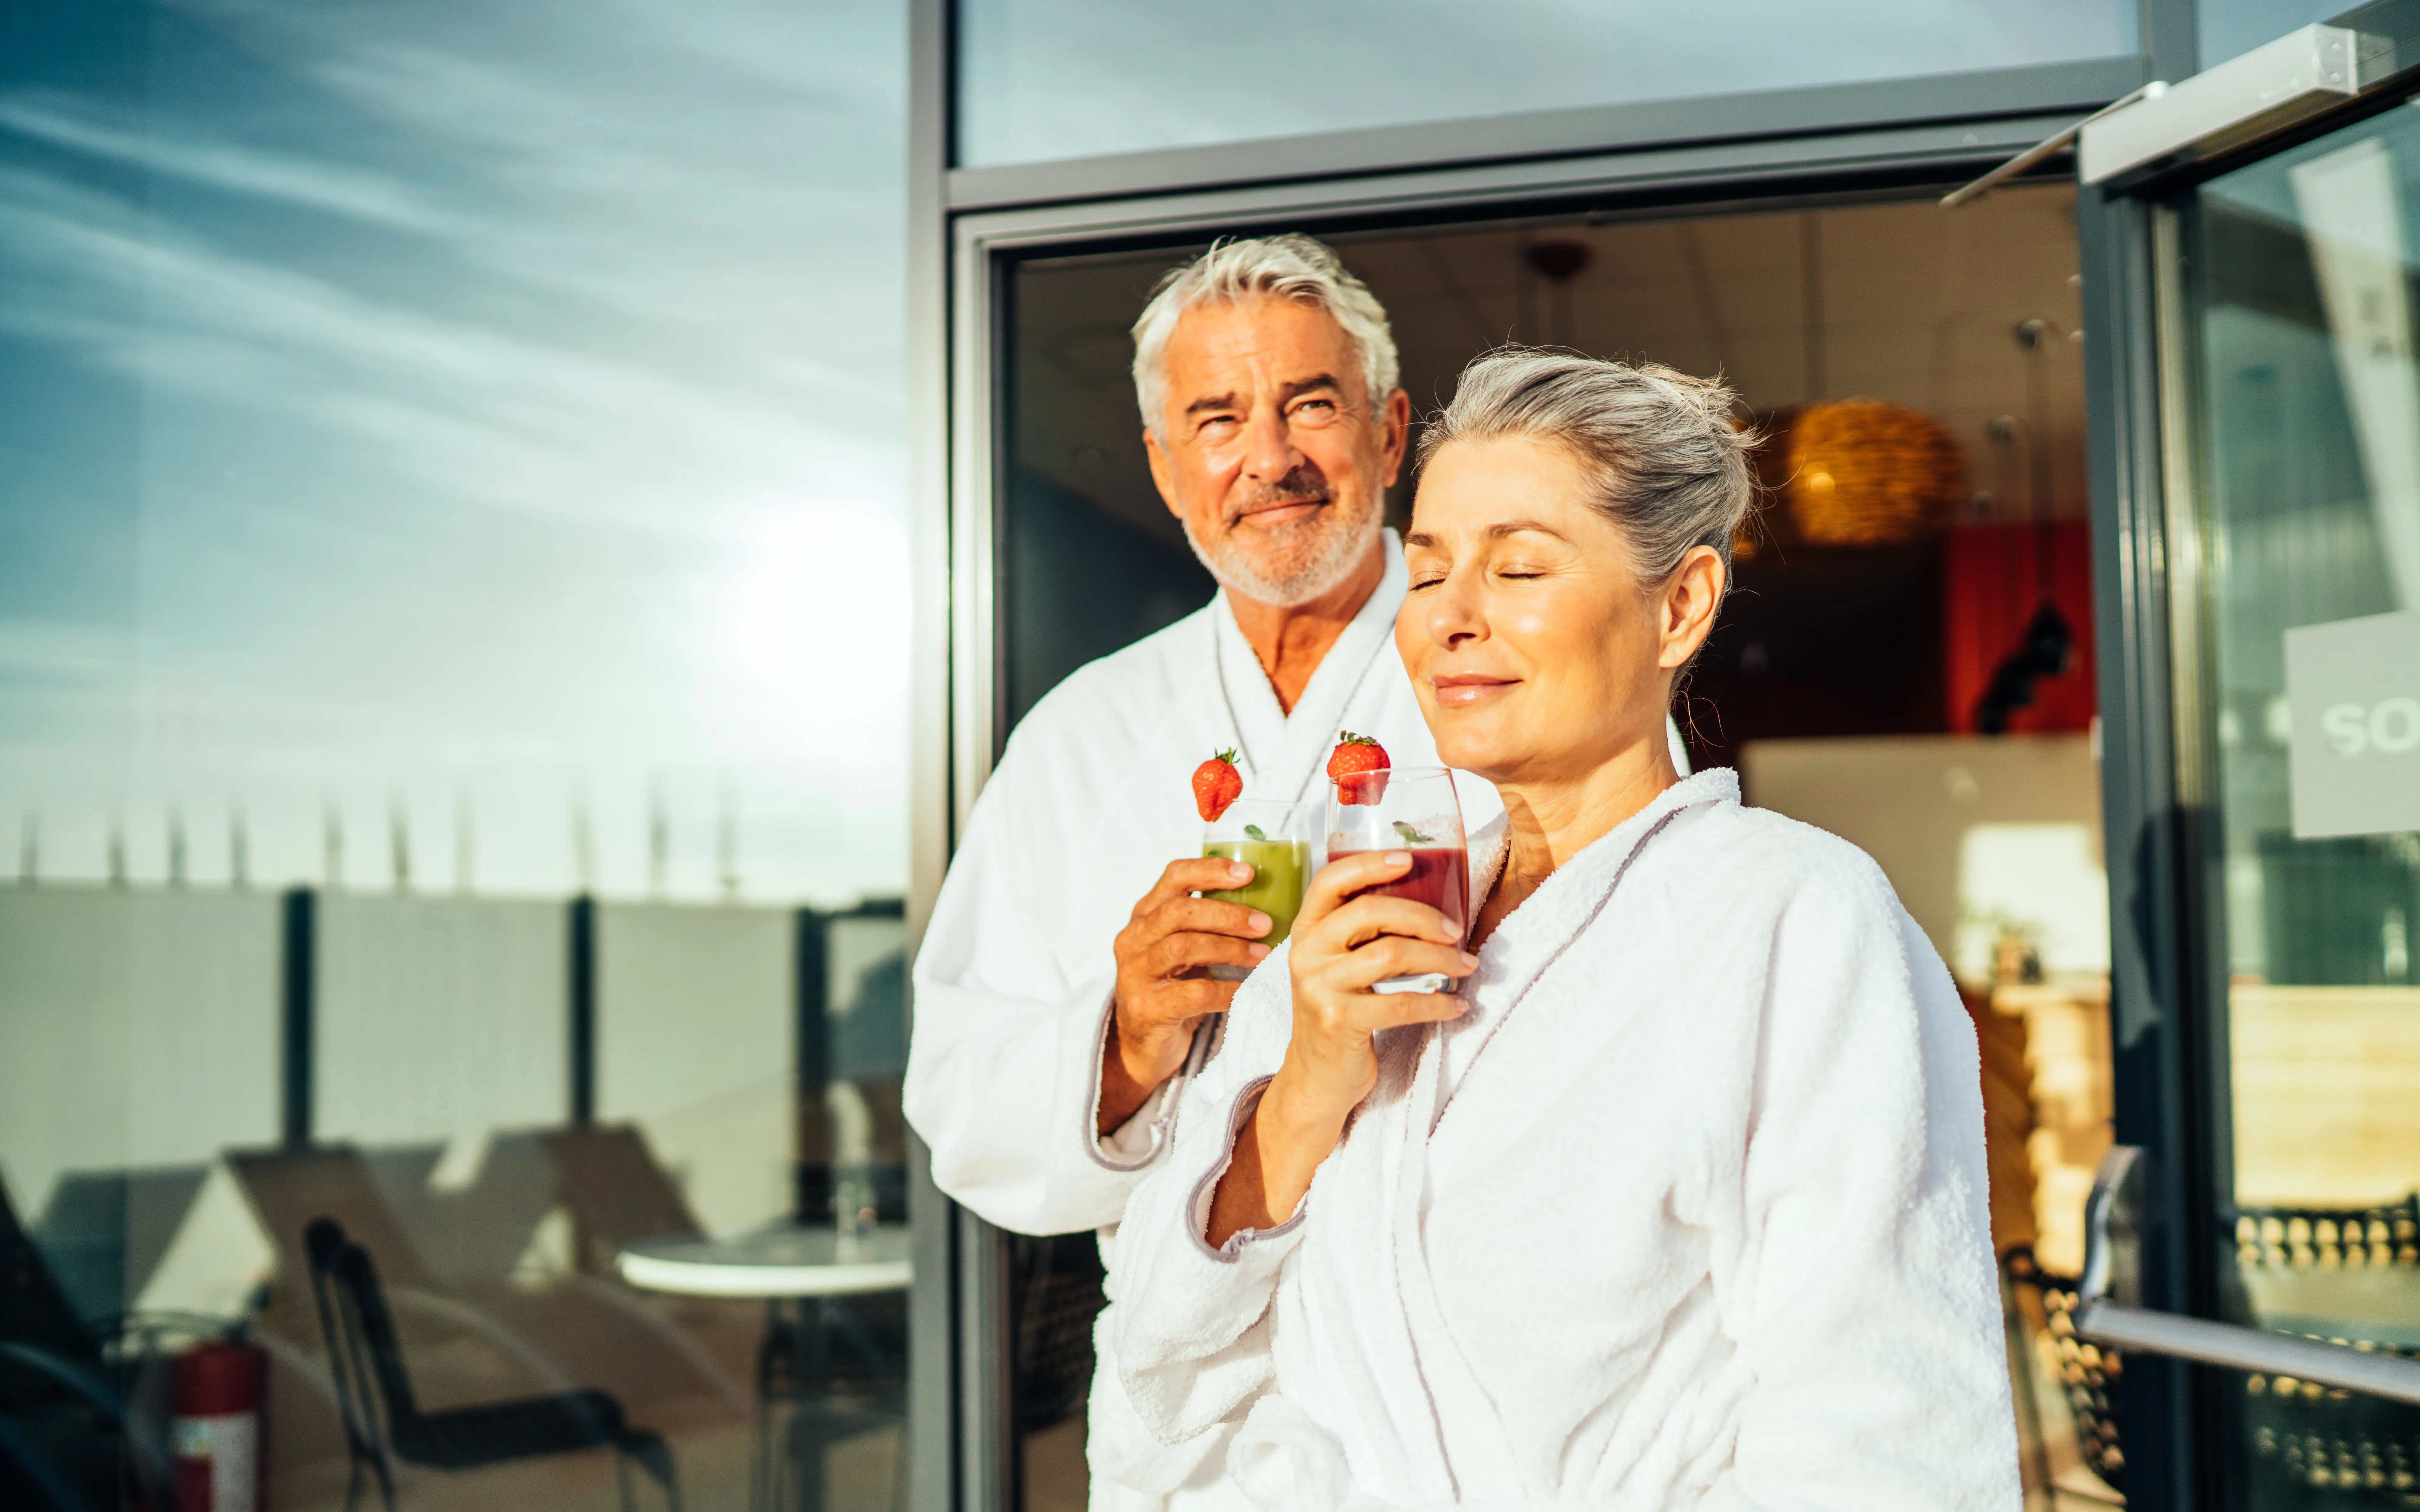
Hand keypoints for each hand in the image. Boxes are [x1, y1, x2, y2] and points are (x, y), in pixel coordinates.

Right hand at [1099, 857, 1274, 1134]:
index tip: (1248, 872)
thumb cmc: (1173, 988)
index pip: (1174, 877)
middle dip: (1227, 914)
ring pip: (1183, 947)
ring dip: (1230, 949)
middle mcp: (1132, 940)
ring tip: (1262, 954)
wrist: (1143, 1046)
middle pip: (1179, 911)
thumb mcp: (1183, 949)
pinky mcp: (1145, 1009)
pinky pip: (1194, 993)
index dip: (1210, 869)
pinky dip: (1227, 990)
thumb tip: (1265, 897)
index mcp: (1144, 916)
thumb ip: (1206, 923)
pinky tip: (1247, 990)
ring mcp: (1134, 975)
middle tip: (1264, 923)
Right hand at [1207, 850, 1473, 1242]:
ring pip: (1392, 954)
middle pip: (1371, 912)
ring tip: (1467, 967)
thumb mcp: (1339, 964)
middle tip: (1457, 931)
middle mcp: (1306, 952)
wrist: (1316, 1076)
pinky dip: (1438, 1003)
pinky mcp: (1339, 1021)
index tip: (1409, 860)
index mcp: (1306, 930)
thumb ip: (1363, 933)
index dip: (1369, 864)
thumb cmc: (1340, 1010)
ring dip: (1441, 959)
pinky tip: (1458, 1006)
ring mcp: (1319, 987)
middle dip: (1424, 917)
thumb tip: (1430, 900)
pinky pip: (1401, 1003)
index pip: (1331, 881)